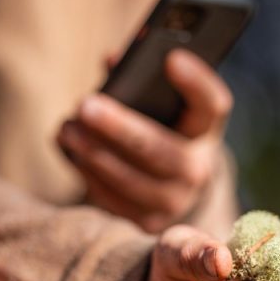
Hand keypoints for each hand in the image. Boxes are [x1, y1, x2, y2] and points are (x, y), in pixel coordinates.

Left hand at [56, 50, 231, 232]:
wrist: (173, 185)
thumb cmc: (160, 129)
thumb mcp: (162, 104)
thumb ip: (142, 79)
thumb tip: (112, 60)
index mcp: (206, 131)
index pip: (212, 105)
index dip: (197, 83)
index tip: (172, 58)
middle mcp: (198, 169)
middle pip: (160, 150)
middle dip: (120, 128)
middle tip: (85, 106)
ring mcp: (175, 200)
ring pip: (132, 180)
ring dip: (94, 154)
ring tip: (66, 129)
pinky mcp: (148, 222)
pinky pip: (113, 200)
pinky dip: (88, 175)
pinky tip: (70, 152)